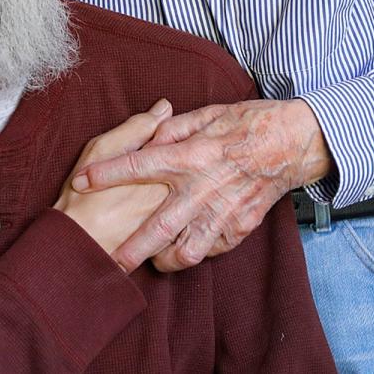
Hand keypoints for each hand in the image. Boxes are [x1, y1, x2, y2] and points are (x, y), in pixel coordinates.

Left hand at [70, 98, 332, 273]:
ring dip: (164, 260)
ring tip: (152, 259)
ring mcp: (223, 212)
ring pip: (186, 251)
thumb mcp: (207, 114)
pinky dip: (195, 250)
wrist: (292, 143)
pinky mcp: (240, 228)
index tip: (81, 181)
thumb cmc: (247, 122)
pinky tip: (185, 245)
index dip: (107, 173)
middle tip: (108, 260)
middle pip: (158, 226)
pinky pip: (211, 250)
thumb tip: (147, 137)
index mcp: (192, 154)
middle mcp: (203, 187)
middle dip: (130, 247)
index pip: (140, 164)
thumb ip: (172, 128)